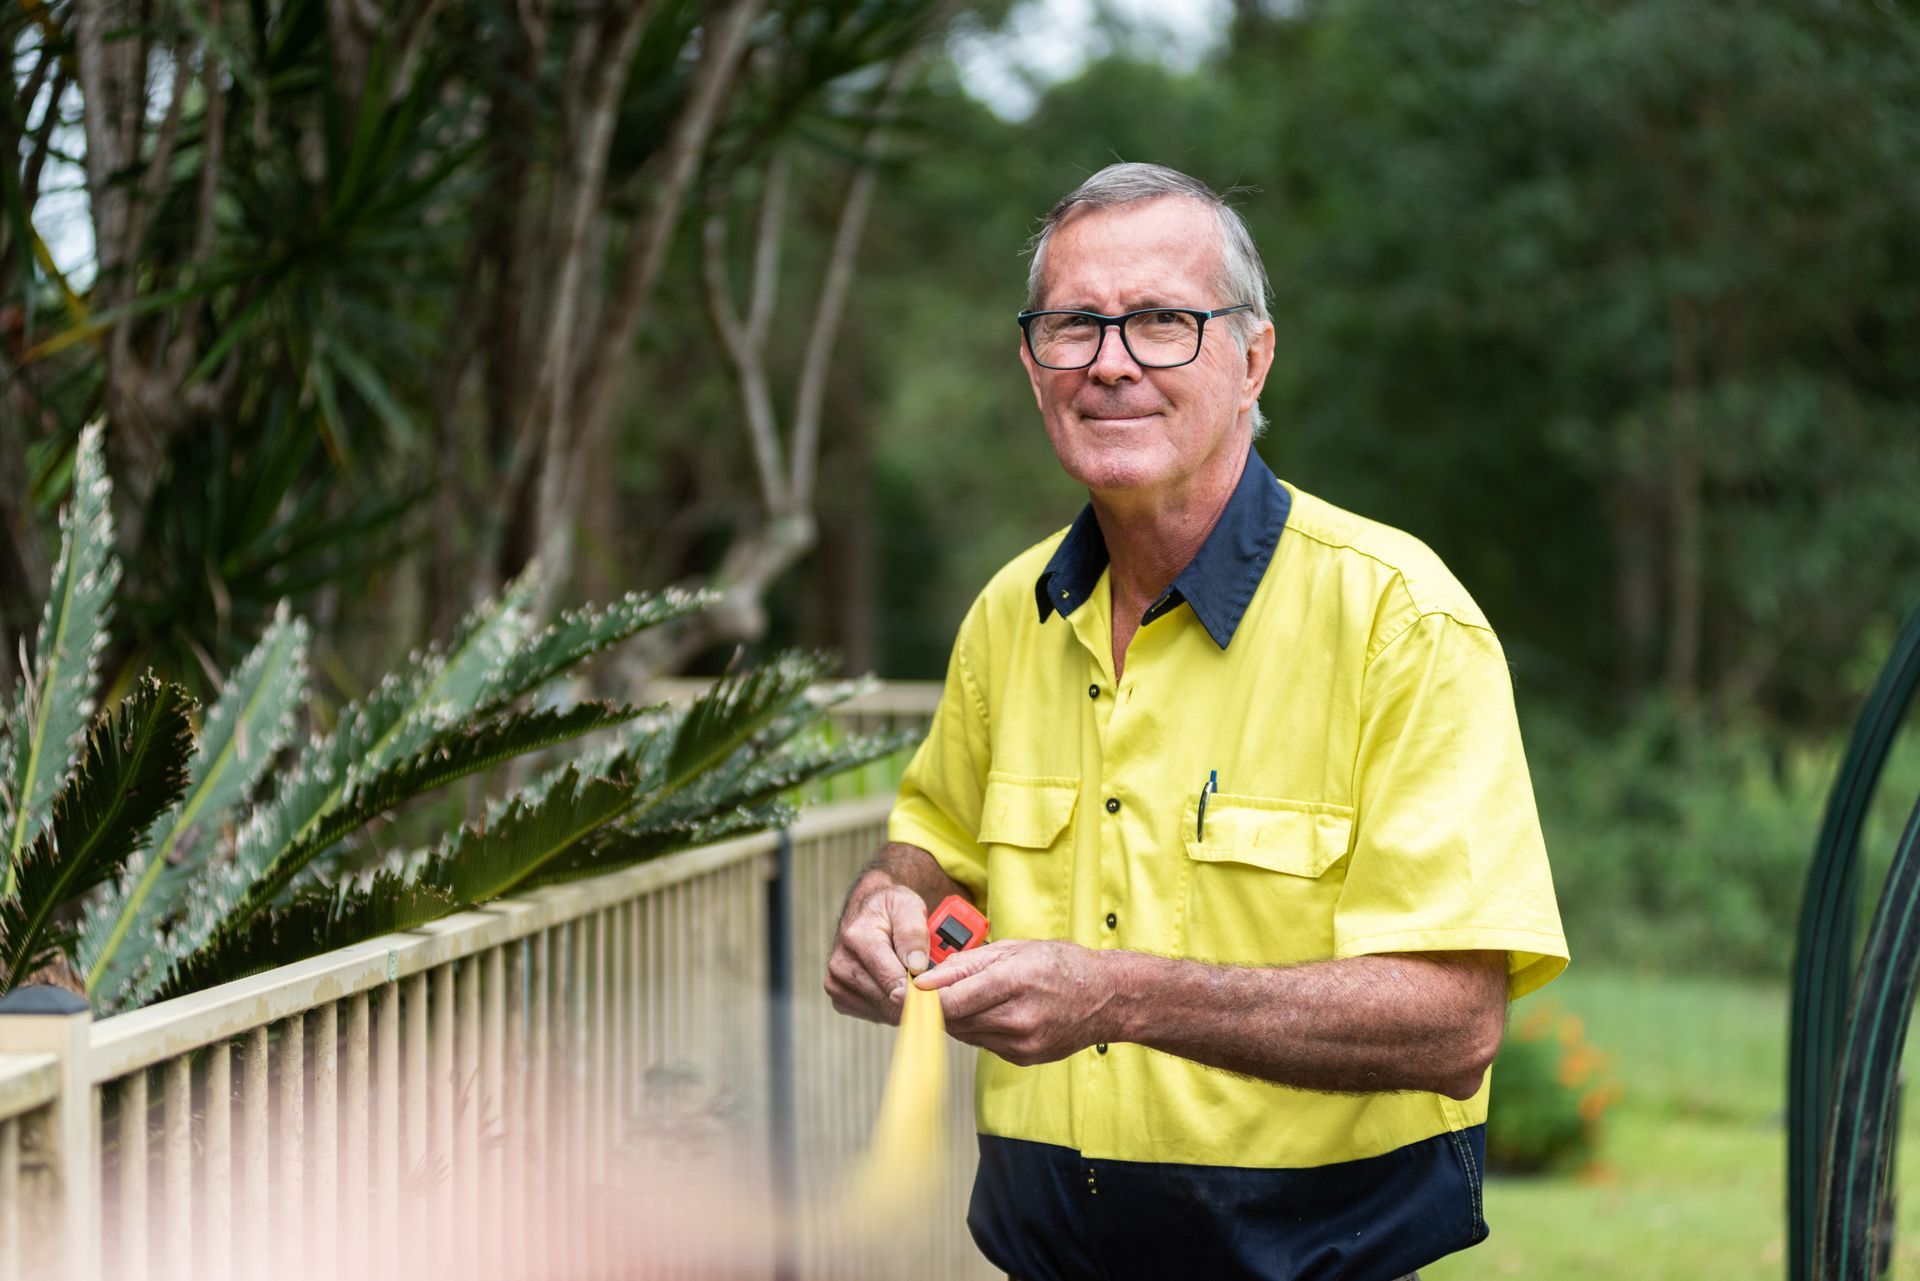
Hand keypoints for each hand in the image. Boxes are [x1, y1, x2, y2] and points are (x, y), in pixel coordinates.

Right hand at [824, 873, 931, 1024]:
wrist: (865, 909)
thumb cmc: (889, 908)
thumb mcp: (908, 906)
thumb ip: (913, 934)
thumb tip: (916, 967)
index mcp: (858, 939)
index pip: (892, 980)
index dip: (919, 991)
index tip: (938, 993)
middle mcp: (841, 963)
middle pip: (887, 999)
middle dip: (913, 999)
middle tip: (932, 989)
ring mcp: (836, 982)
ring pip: (881, 1011)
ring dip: (902, 1004)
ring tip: (914, 984)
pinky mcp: (838, 995)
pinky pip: (872, 1014)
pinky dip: (889, 1007)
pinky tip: (896, 989)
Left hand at [913, 939, 1118, 1065]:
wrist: (1107, 998)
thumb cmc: (1062, 965)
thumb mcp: (1014, 948)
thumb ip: (967, 964)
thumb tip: (927, 979)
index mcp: (1015, 981)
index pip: (953, 999)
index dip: (923, 999)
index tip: (903, 993)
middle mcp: (1018, 1017)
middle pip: (955, 1020)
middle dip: (936, 1007)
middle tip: (922, 996)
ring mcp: (1022, 1043)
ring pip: (966, 1034)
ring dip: (957, 1018)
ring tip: (965, 998)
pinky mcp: (1024, 1058)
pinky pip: (984, 1044)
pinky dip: (979, 1028)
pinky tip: (992, 1013)